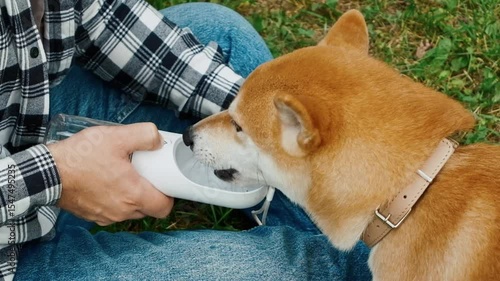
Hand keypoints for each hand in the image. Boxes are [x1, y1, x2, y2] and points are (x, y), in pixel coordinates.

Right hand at [48, 123, 173, 225]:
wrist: (46, 173)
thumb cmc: (81, 157)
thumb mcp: (116, 136)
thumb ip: (144, 135)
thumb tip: (158, 139)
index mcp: (133, 195)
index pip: (164, 207)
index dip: (169, 195)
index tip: (165, 182)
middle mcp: (122, 211)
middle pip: (148, 209)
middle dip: (151, 193)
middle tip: (146, 174)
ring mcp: (106, 216)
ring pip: (131, 211)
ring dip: (132, 197)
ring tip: (125, 175)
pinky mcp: (93, 215)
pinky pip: (113, 211)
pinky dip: (115, 200)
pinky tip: (108, 182)